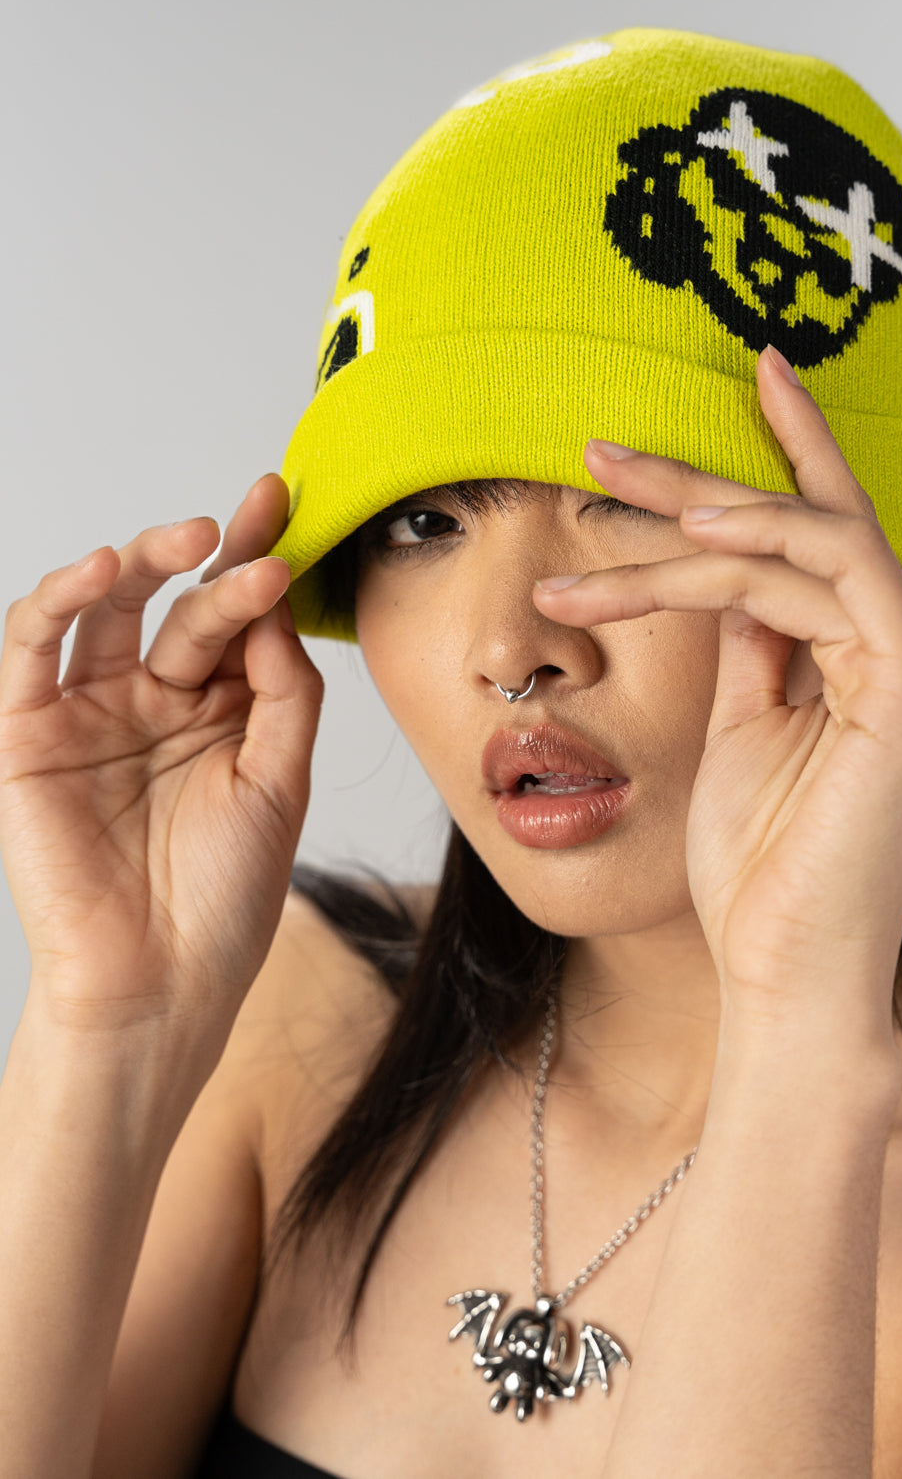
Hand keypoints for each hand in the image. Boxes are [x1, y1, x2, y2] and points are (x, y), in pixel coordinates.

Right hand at [0, 474, 321, 1039]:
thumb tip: (276, 600)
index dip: (258, 558)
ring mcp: (93, 712)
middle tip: (253, 526)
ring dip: (144, 563)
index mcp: (225, 711)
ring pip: (110, 612)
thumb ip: (285, 689)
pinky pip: (32, 652)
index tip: (287, 503)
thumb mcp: (281, 780)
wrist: (160, 982)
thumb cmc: (228, 894)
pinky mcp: (29, 732)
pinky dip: (56, 603)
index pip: (240, 619)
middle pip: (183, 605)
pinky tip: (100, 571)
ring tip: (190, 541)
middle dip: (218, 559)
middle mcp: (158, 700)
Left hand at [533, 347, 901, 1042]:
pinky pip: (824, 582)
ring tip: (597, 507)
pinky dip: (750, 555)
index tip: (728, 390)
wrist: (785, 972)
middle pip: (803, 526)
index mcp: (867, 661)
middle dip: (699, 480)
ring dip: (694, 518)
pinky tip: (676, 548)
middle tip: (602, 452)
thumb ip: (746, 647)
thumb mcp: (738, 730)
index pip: (819, 538)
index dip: (779, 457)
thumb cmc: (759, 870)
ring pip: (803, 541)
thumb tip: (718, 572)